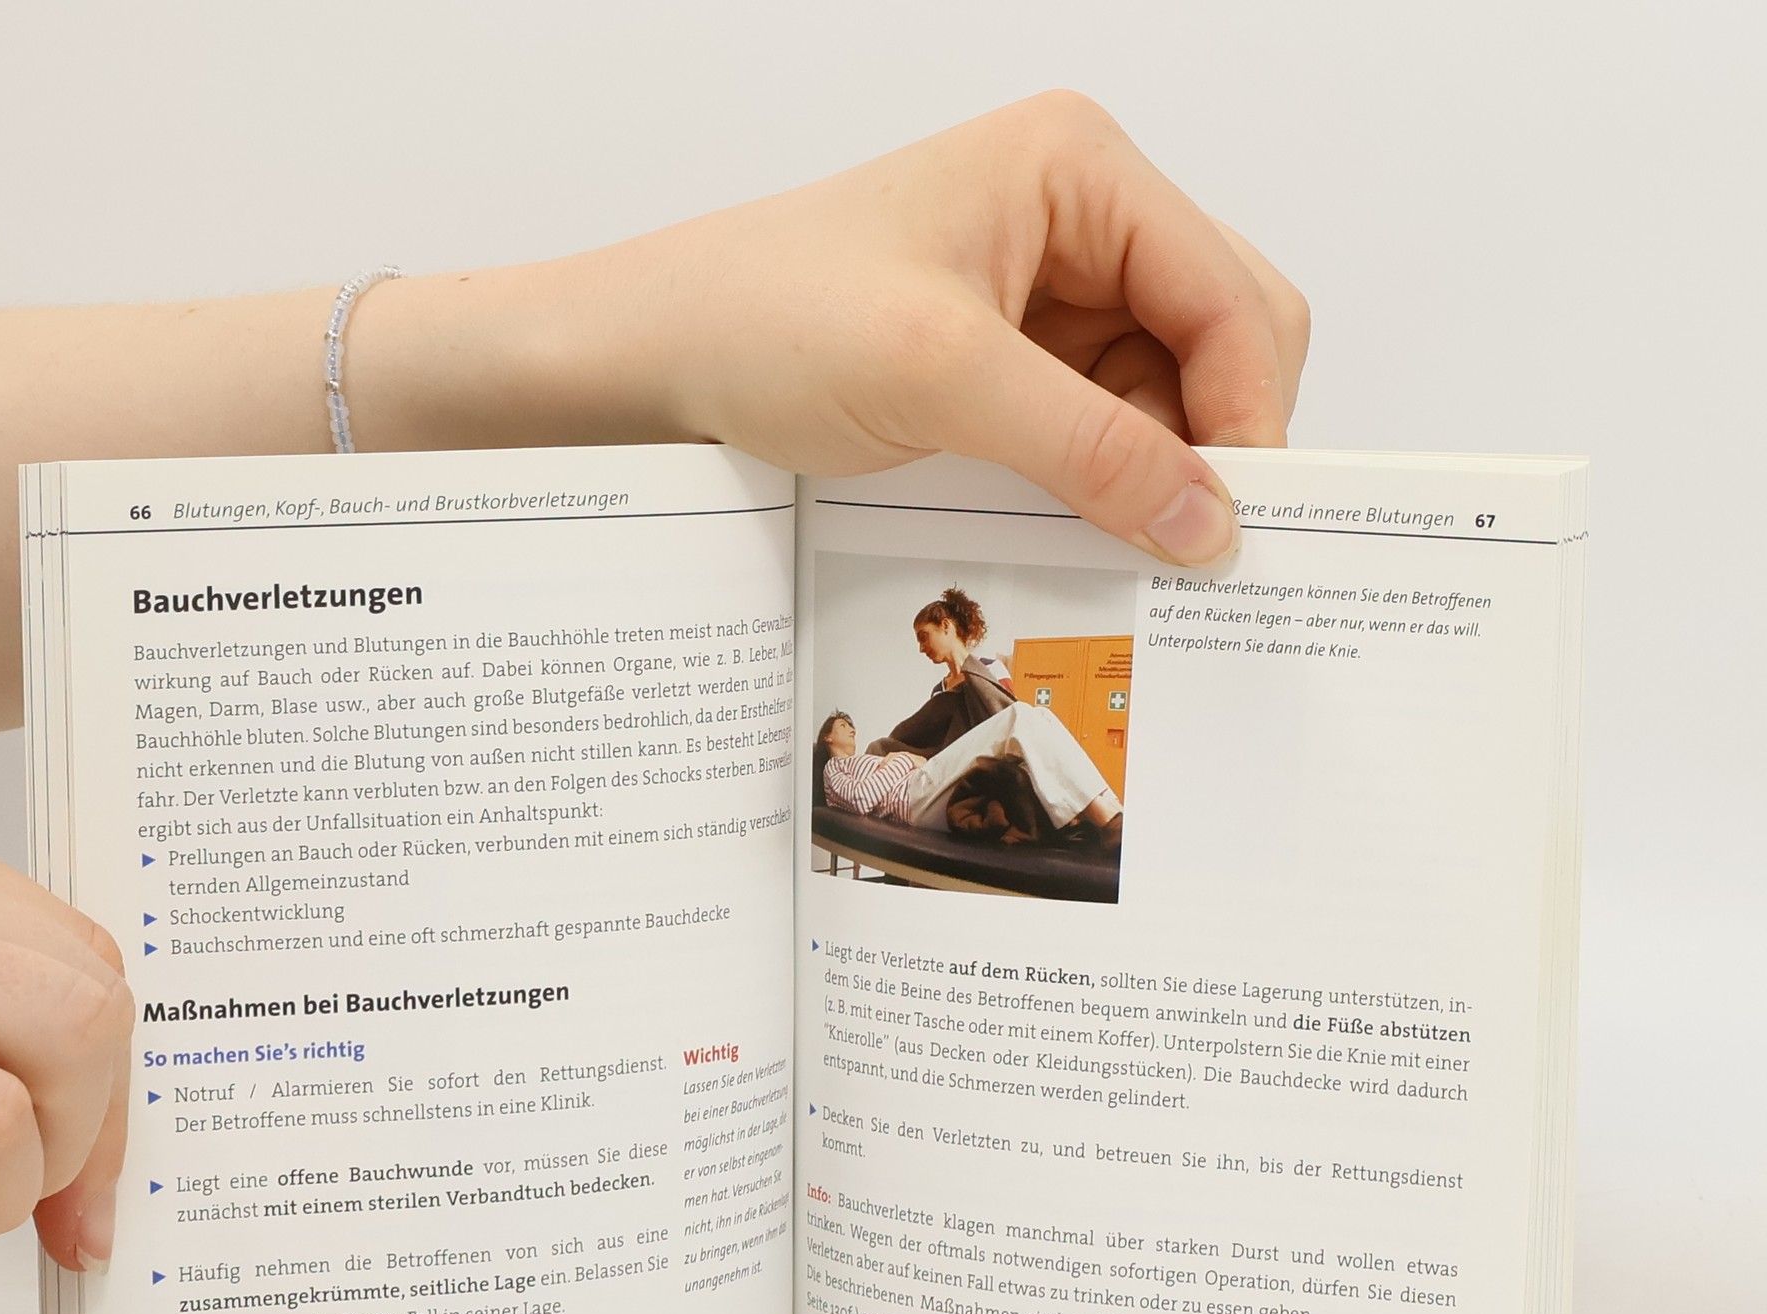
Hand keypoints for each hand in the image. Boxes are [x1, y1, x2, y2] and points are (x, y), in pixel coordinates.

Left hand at [592, 91, 1309, 564]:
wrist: (657, 360)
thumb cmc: (770, 320)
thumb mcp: (942, 378)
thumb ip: (1091, 448)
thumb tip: (1212, 525)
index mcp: (1081, 171)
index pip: (1230, 294)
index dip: (1249, 413)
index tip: (1238, 526)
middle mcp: (1084, 220)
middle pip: (1221, 340)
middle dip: (1212, 443)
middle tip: (1191, 550)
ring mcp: (1052, 294)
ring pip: (1170, 397)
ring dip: (1155, 475)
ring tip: (1116, 547)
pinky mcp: (1017, 362)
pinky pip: (1105, 429)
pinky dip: (1107, 485)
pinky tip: (1079, 530)